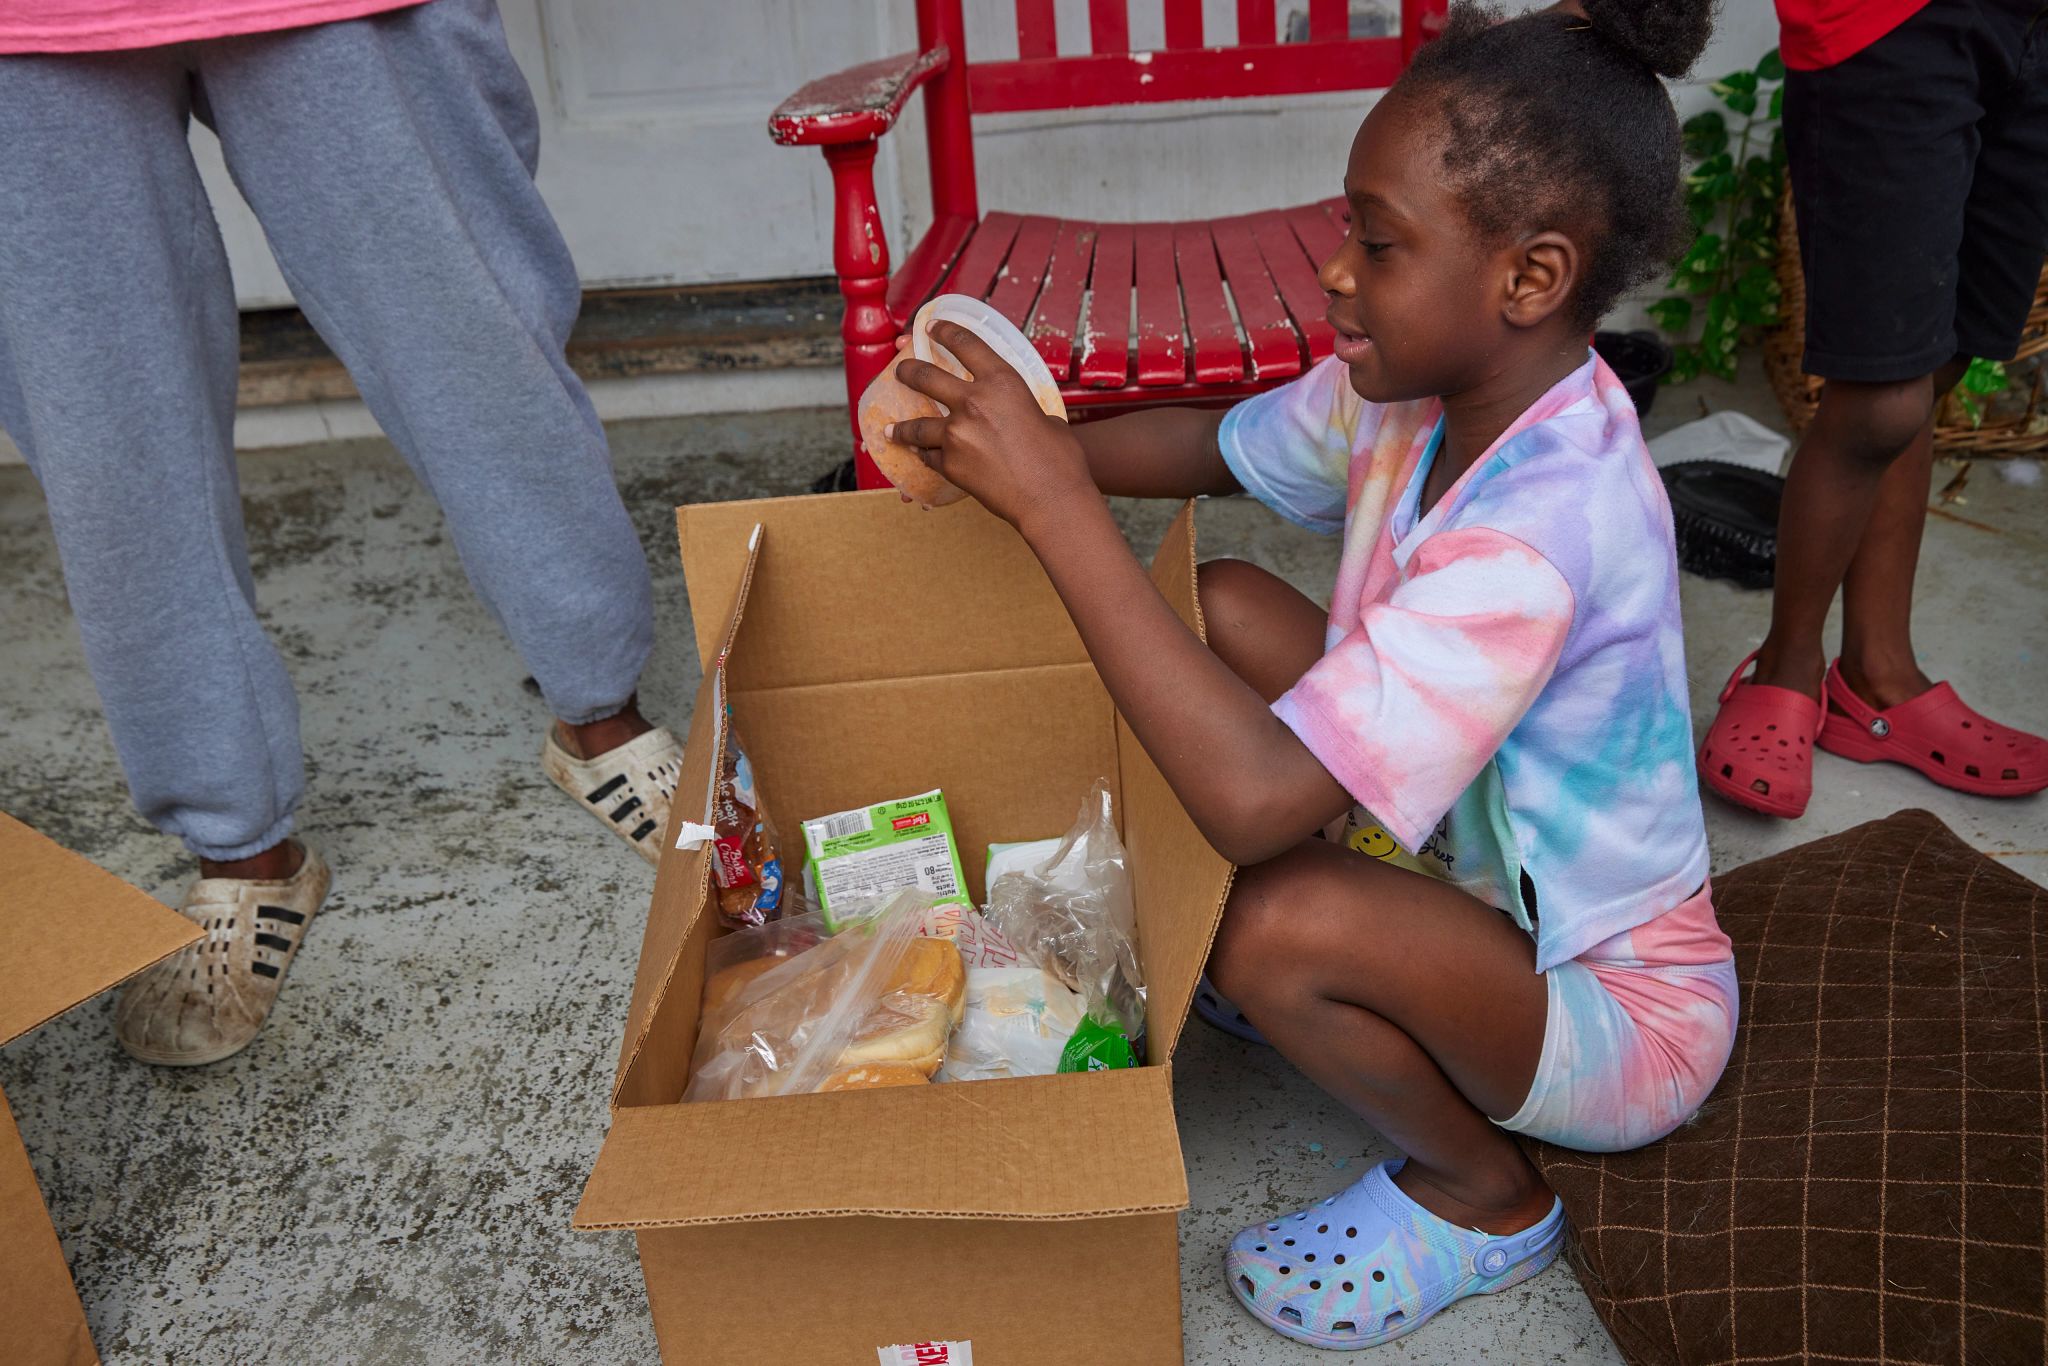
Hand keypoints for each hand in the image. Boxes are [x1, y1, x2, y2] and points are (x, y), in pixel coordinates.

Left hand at [887, 321, 1095, 533]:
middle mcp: (973, 401)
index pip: (965, 344)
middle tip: (900, 371)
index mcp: (1002, 381)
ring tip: (891, 428)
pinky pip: (929, 456)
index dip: (944, 331)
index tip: (930, 327)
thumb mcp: (1046, 416)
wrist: (1051, 499)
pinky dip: (925, 456)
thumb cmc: (1060, 458)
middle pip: (926, 377)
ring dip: (901, 427)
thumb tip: (1020, 413)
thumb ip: (1023, 408)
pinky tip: (920, 457)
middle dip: (908, 371)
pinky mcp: (950, 464)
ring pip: (916, 425)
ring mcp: (957, 434)